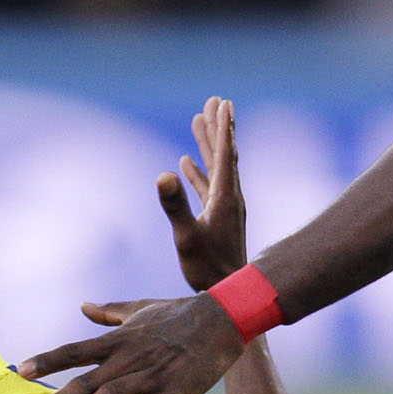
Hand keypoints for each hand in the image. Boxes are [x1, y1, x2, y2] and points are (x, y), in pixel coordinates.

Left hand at [17, 293, 243, 393]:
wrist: (222, 318)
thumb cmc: (178, 314)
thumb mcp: (139, 309)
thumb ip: (108, 312)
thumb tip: (82, 306)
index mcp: (118, 341)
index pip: (74, 351)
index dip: (48, 361)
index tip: (22, 372)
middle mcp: (129, 358)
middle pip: (87, 380)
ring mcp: (152, 375)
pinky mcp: (175, 391)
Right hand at [162, 96, 249, 289]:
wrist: (229, 294)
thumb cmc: (208, 269)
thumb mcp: (186, 237)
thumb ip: (174, 206)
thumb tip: (163, 174)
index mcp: (224, 197)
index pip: (225, 155)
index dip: (223, 128)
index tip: (222, 103)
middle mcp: (228, 198)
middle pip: (224, 154)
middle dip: (217, 127)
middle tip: (214, 100)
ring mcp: (223, 208)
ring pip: (216, 167)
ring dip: (208, 144)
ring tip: (199, 120)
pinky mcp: (216, 219)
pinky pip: (207, 186)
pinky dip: (198, 170)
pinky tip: (187, 163)